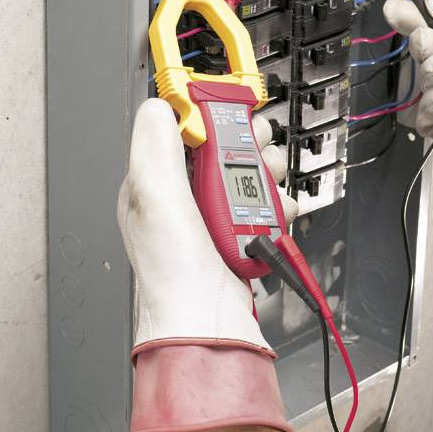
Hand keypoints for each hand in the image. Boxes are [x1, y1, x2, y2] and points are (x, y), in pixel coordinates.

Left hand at [116, 98, 297, 355]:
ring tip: (268, 187)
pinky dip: (277, 205)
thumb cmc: (172, 275)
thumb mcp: (155, 198)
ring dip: (268, 174)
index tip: (228, 110)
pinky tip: (274, 215)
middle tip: (256, 149)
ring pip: (251, 173)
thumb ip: (155, 148)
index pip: (181, 132)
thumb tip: (158, 106)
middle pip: (224, 148)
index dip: (207, 116)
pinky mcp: (241, 232)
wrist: (209, 325)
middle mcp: (184, 199)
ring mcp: (214, 216)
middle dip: (248, 144)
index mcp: (156, 185)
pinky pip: (266, 203)